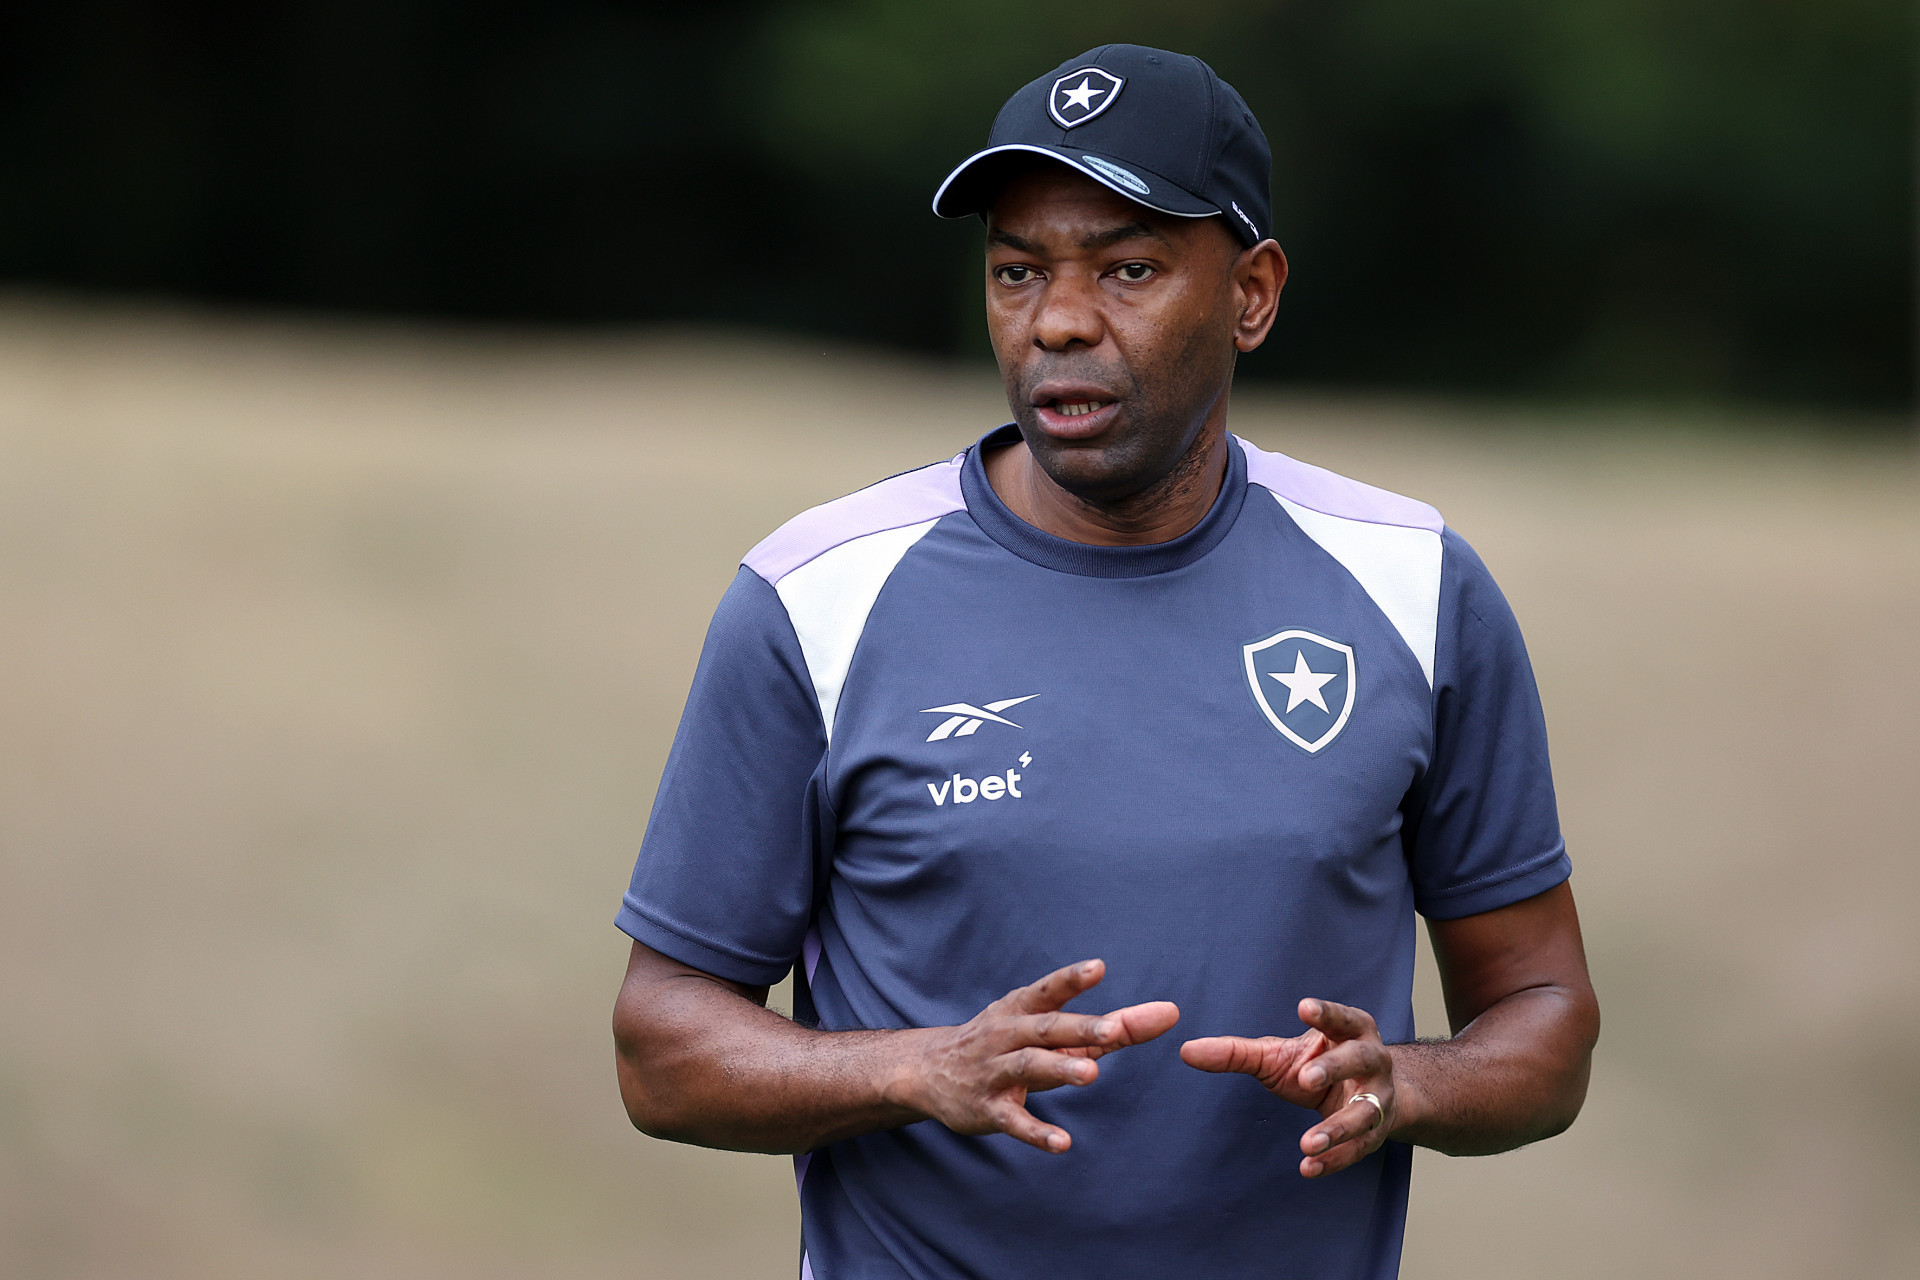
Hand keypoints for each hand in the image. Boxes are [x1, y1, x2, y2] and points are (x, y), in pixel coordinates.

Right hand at [892, 959, 1178, 1153]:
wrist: (927, 1071)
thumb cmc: (1003, 1042)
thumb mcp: (1044, 1028)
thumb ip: (1108, 1027)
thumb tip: (1166, 1014)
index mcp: (1020, 1009)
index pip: (1048, 991)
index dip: (1071, 979)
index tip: (1098, 967)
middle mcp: (1005, 1034)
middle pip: (1045, 1028)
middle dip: (1079, 1027)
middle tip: (1114, 1028)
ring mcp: (994, 1071)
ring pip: (1028, 1067)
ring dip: (1059, 1069)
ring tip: (1092, 1073)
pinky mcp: (987, 1108)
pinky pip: (1013, 1121)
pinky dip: (1037, 1132)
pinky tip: (1063, 1143)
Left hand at [1181, 998, 1397, 1177]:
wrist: (1368, 1097)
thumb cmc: (1316, 1065)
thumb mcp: (1277, 1056)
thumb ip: (1236, 1053)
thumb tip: (1187, 1050)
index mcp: (1350, 1030)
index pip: (1341, 1016)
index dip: (1326, 1013)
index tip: (1303, 1007)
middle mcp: (1372, 1058)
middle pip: (1359, 1058)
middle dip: (1334, 1068)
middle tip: (1306, 1078)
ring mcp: (1378, 1096)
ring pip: (1365, 1110)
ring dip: (1338, 1128)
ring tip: (1308, 1142)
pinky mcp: (1376, 1132)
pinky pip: (1360, 1147)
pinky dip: (1336, 1159)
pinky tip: (1310, 1167)